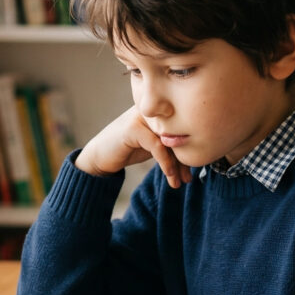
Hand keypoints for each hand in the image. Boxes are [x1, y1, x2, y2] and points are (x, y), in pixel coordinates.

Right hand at [75, 106, 193, 187]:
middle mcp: (151, 111)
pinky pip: (157, 146)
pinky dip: (166, 162)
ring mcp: (141, 117)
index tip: (191, 173)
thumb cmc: (127, 150)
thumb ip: (169, 144)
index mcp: (158, 112)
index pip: (180, 131)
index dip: (187, 152)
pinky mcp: (134, 128)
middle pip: (176, 135)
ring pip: (168, 141)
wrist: (100, 157)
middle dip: (184, 160)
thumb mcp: (152, 146)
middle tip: (188, 180)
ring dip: (176, 165)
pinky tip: (169, 175)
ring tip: (179, 182)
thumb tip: (195, 155)